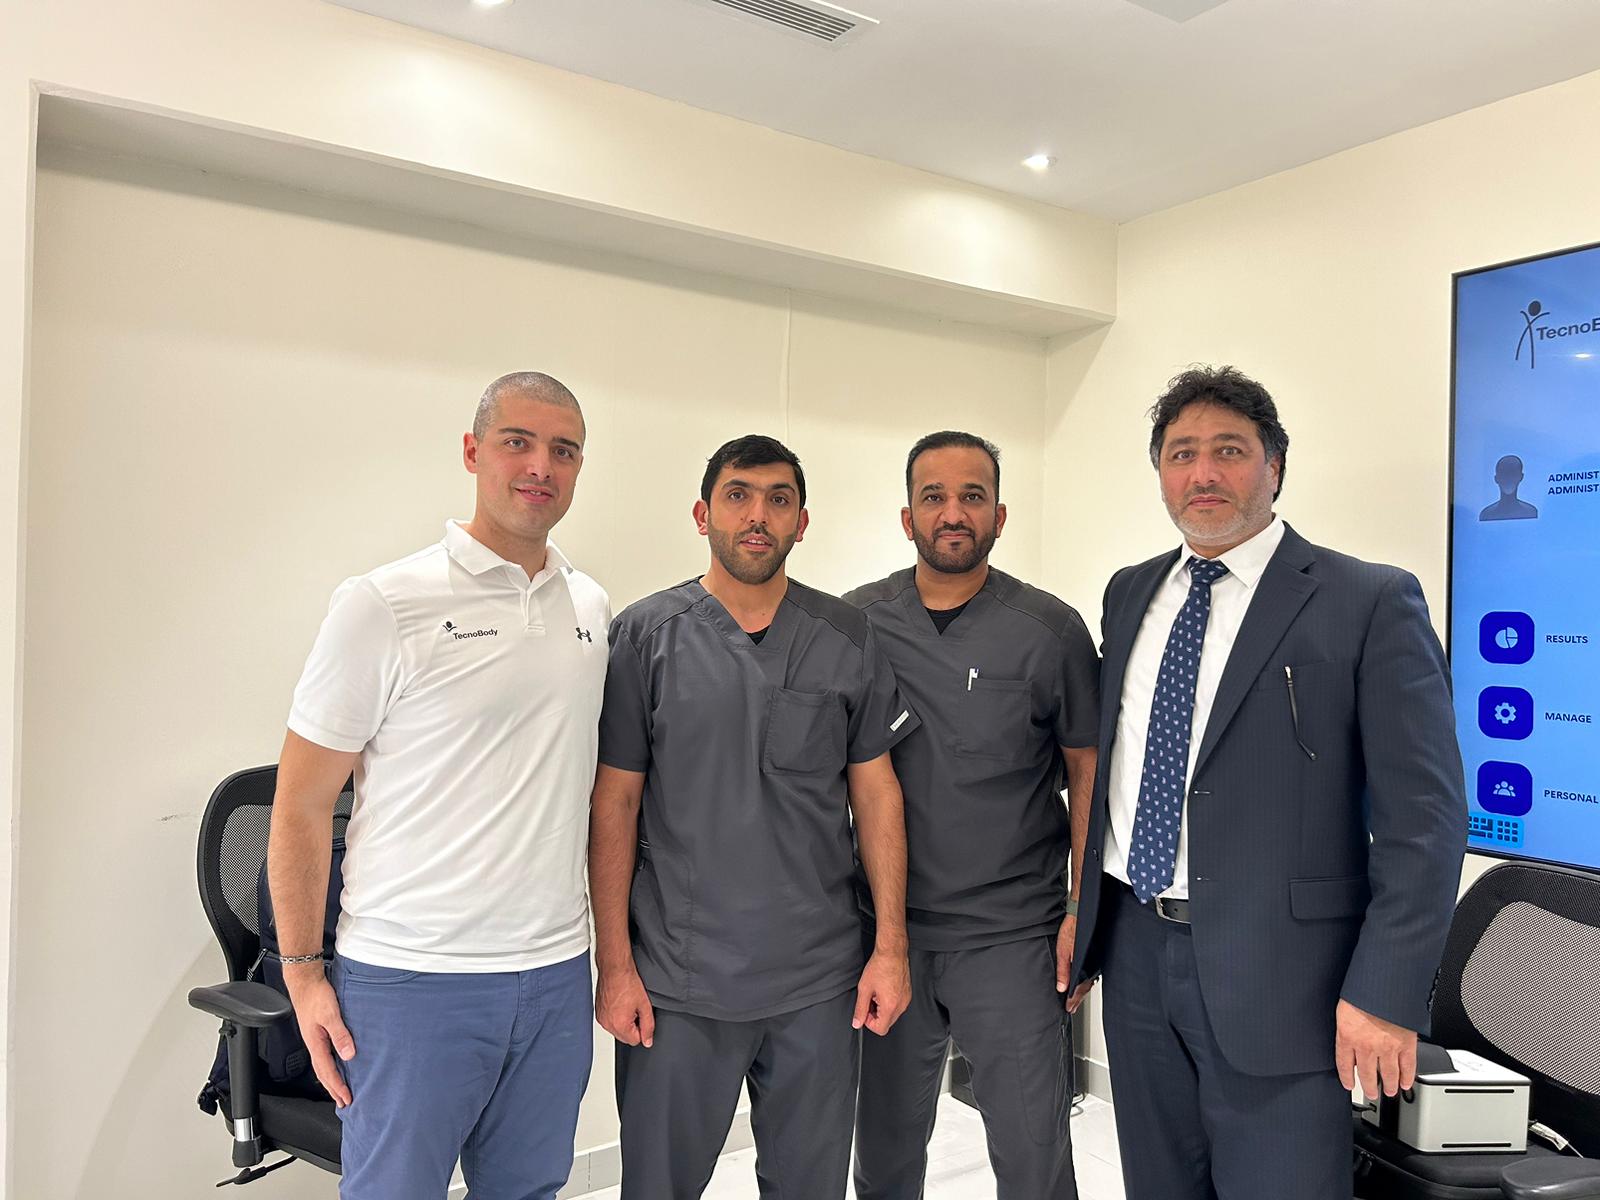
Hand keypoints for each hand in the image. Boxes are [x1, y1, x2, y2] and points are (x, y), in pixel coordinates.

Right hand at [284, 967, 353, 1107]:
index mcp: (316, 1044)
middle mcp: (314, 1044)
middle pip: (324, 1073)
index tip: (347, 1099)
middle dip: (334, 1089)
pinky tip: (338, 1064)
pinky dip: (331, 1065)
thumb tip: (348, 1054)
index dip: (337, 1086)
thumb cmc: (316, 995)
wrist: (305, 982)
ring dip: (332, 1079)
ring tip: (340, 1090)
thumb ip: (340, 1034)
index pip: (328, 1071)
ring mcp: (315, 1039)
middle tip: (344, 1103)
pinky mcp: (318, 1032)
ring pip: (323, 1065)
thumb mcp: (331, 1014)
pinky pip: (325, 1055)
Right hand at [596, 963, 655, 1047]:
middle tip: (635, 1008)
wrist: (615, 969)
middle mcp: (607, 1024)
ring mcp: (601, 1018)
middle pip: (625, 1037)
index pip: (635, 1041)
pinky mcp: (598, 1013)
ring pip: (617, 1029)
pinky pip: (610, 1021)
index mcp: (619, 1025)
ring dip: (624, 1021)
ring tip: (627, 1004)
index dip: (642, 1029)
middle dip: (632, 1027)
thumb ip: (648, 1026)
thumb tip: (648, 1041)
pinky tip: (620, 1002)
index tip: (641, 1016)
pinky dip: (616, 1016)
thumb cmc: (628, 982)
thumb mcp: (645, 1005)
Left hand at [853, 948, 910, 1035]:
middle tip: (869, 1001)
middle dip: (875, 1016)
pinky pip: (898, 1006)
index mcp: (890, 1006)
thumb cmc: (880, 966)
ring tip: (876, 993)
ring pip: (892, 1015)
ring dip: (882, 1009)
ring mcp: (906, 999)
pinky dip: (889, 1003)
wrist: (892, 952)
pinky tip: (883, 990)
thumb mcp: (864, 988)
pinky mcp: (908, 994)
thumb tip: (857, 1022)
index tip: (864, 1012)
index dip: (869, 1023)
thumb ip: (860, 1009)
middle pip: (887, 1023)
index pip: (880, 1029)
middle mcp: (901, 1005)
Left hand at [1054, 915, 1095, 1013]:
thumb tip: (1061, 987)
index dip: (1073, 1000)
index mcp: (1083, 967)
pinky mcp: (1095, 956)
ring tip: (1076, 999)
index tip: (1069, 1009)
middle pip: (1085, 987)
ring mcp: (1094, 961)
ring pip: (1089, 980)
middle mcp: (1091, 966)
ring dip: (1083, 990)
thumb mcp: (1063, 950)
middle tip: (1073, 1008)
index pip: (1078, 989)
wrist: (1082, 913)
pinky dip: (1086, 980)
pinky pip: (1091, 973)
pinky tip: (1083, 982)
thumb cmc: (1072, 928)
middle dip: (1078, 999)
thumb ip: (1063, 970)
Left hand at [1336, 999, 1416, 1096]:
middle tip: (1370, 1093)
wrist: (1384, 985)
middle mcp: (1366, 1046)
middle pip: (1367, 1074)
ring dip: (1388, 1085)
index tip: (1348, 1084)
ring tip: (1389, 1091)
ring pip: (1388, 1074)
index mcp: (1347, 1036)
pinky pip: (1408, 1066)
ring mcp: (1388, 1047)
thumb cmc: (1362, 991)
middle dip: (1368, 1087)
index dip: (1346, 1077)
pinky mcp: (1406, 1045)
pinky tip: (1405, 1083)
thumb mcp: (1342, 1008)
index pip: (1344, 1064)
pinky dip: (1407, 1077)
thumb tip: (1345, 1034)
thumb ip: (1345, 1026)